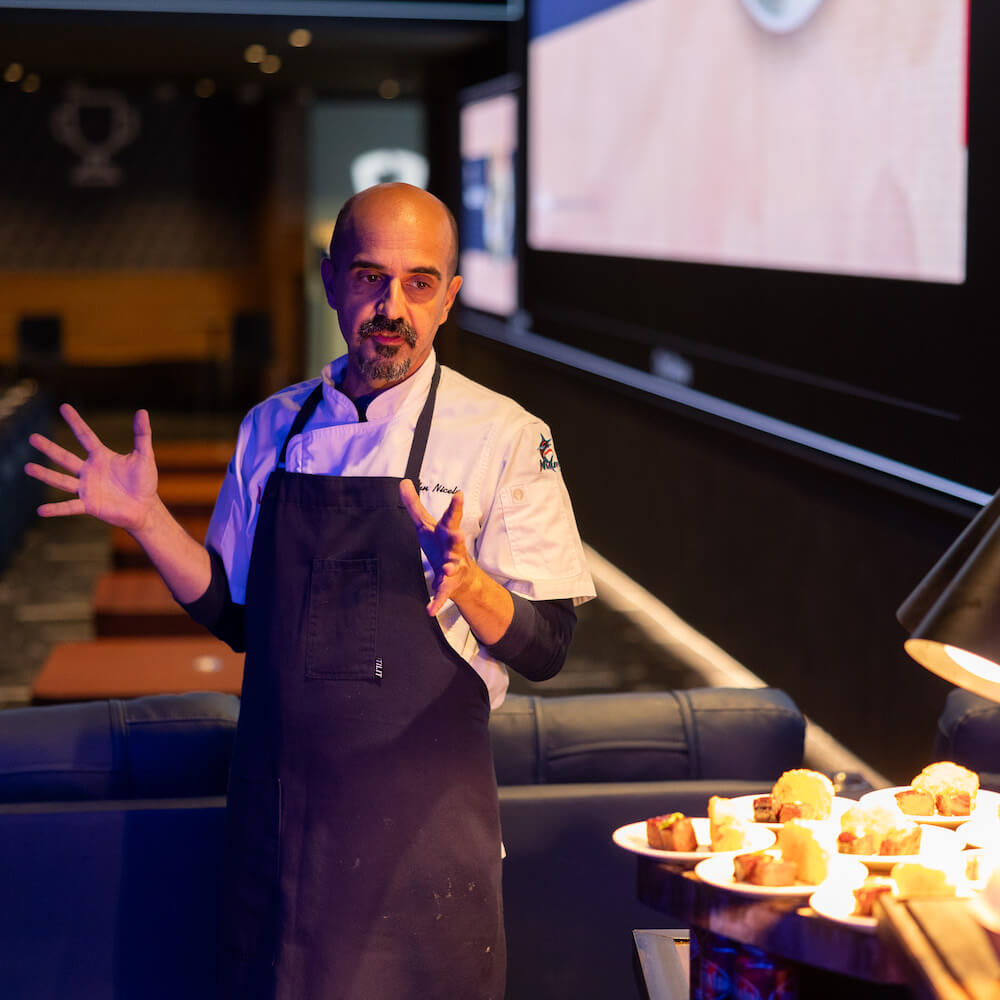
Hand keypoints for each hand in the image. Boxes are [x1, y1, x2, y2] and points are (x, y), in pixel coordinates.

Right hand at [25, 404, 159, 533]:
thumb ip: (142, 435)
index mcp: (101, 457)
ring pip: (62, 480)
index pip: (85, 436)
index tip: (63, 407)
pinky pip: (69, 507)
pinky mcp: (89, 505)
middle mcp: (89, 471)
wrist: (145, 507)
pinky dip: (56, 509)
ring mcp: (87, 488)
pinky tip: (41, 511)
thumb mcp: (144, 456)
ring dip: (45, 475)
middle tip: (32, 438)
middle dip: (49, 448)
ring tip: (28, 468)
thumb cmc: (144, 482)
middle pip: (65, 457)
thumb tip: (142, 411)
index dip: (75, 422)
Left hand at [399, 479, 474, 615]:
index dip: (455, 506)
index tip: (459, 494)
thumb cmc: (441, 545)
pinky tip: (430, 610)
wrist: (461, 577)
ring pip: (454, 566)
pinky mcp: (448, 586)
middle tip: (459, 534)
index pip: (451, 517)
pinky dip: (436, 602)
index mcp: (446, 532)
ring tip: (448, 568)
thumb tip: (403, 482)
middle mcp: (454, 549)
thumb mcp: (426, 524)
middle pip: (456, 541)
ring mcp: (454, 567)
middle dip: (457, 537)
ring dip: (451, 567)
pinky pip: (442, 594)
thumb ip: (414, 505)